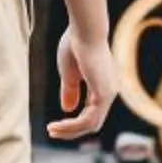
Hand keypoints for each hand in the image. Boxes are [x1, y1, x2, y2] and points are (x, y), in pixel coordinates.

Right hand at [48, 23, 120, 141]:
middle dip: (71, 130)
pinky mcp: (103, 94)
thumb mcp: (70, 73)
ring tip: (52, 130)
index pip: (91, 113)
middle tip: (51, 132)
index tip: (54, 125)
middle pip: (92, 123)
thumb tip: (68, 109)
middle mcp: (110, 91)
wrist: (84, 30)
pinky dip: (72, 125)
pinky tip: (58, 125)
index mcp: (103, 86)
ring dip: (70, 130)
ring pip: (91, 124)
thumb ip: (71, 90)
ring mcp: (109, 93)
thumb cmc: (76, 45)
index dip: (73, 122)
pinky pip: (89, 119)